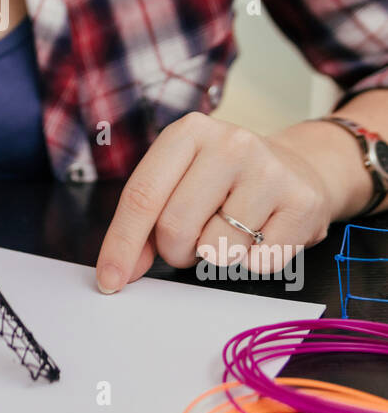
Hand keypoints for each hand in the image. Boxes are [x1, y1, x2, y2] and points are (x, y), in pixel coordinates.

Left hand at [94, 113, 331, 292]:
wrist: (297, 169)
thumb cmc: (225, 181)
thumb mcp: (181, 180)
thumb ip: (145, 220)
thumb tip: (118, 270)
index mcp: (189, 132)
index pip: (142, 195)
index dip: (121, 244)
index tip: (109, 280)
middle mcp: (231, 143)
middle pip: (175, 227)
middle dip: (175, 252)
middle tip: (191, 244)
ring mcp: (270, 171)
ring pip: (216, 251)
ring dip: (215, 258)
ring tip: (230, 230)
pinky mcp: (302, 203)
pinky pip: (259, 263)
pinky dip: (253, 262)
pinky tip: (263, 234)